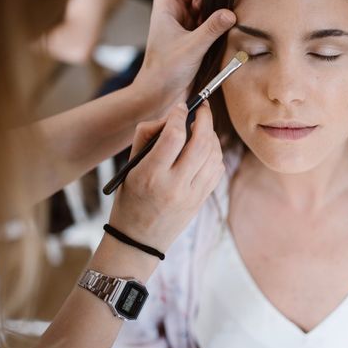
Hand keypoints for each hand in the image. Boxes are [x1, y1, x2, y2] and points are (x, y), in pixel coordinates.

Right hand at [108, 102, 223, 252]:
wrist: (139, 240)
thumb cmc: (130, 198)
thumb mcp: (129, 168)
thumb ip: (148, 137)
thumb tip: (172, 116)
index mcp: (150, 175)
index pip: (173, 136)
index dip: (179, 115)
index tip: (181, 107)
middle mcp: (174, 186)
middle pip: (201, 142)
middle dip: (205, 119)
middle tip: (202, 108)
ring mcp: (191, 195)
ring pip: (214, 155)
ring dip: (212, 135)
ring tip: (203, 127)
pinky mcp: (201, 201)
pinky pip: (217, 170)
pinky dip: (216, 154)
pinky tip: (207, 149)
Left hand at [133, 0, 235, 118]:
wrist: (159, 97)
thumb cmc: (165, 72)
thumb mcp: (191, 48)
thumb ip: (212, 29)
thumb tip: (230, 13)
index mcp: (164, 10)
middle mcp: (173, 16)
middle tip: (209, 15)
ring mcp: (183, 28)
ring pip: (202, 7)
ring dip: (211, 13)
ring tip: (214, 30)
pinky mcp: (192, 41)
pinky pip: (207, 24)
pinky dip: (215, 26)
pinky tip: (219, 37)